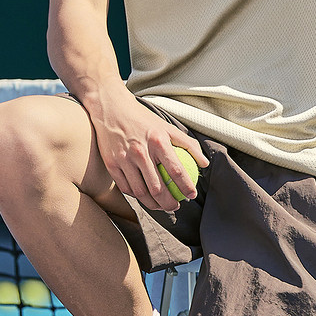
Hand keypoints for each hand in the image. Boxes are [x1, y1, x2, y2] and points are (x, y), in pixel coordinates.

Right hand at [90, 86, 208, 211]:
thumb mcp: (167, 127)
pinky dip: (137, 196)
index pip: (176, 170)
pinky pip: (126, 187)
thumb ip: (188, 144)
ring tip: (162, 207)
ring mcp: (124, 159)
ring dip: (153, 205)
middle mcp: (140, 151)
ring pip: (141, 192)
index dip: (186, 186)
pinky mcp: (112, 164)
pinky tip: (145, 198)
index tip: (192, 195)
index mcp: (158, 141)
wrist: (112, 109)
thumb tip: (204, 163)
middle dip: (170, 203)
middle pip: (158, 187)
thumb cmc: (143, 119)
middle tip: (177, 207)